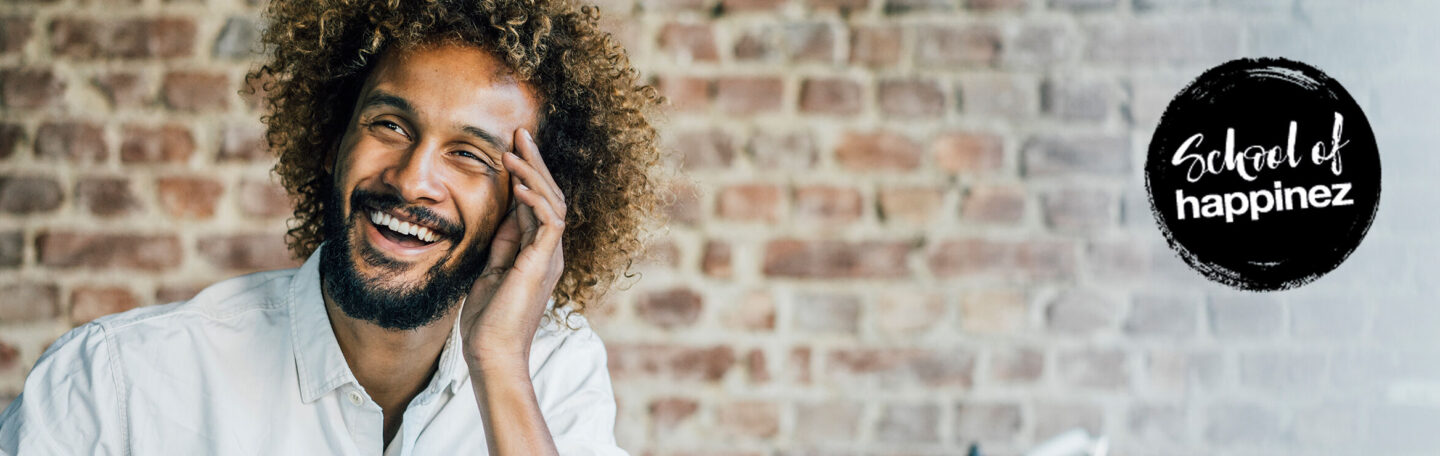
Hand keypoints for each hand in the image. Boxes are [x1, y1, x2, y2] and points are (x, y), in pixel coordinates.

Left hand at [461, 128, 565, 368]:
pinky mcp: (543, 264)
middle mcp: (549, 251)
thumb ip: (502, 242)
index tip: (512, 147)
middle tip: (521, 133)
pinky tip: (520, 185)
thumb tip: (503, 213)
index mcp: (537, 252)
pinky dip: (536, 201)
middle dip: (535, 162)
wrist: (492, 352)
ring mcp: (550, 257)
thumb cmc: (487, 320)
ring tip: (515, 150)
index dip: (527, 173)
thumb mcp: (490, 270)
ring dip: (533, 174)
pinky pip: (549, 222)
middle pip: (550, 195)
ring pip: (552, 202)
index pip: (537, 202)